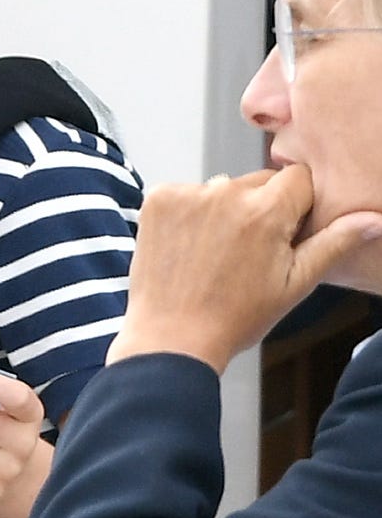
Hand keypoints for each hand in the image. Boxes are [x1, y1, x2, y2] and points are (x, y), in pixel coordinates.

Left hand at [107, 166, 381, 374]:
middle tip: (249, 252)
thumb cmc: (238, 317)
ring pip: (222, 187)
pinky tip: (190, 247)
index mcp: (266, 211)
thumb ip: (334, 244)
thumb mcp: (295, 283)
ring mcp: (187, 193)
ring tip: (216, 254)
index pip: (298, 179)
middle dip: (263, 208)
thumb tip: (375, 219)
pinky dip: (190, 213)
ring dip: (225, 210)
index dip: (298, 207)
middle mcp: (225, 192)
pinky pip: (187, 193)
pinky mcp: (158, 199)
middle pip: (260, 181)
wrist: (172, 338)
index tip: (285, 236)